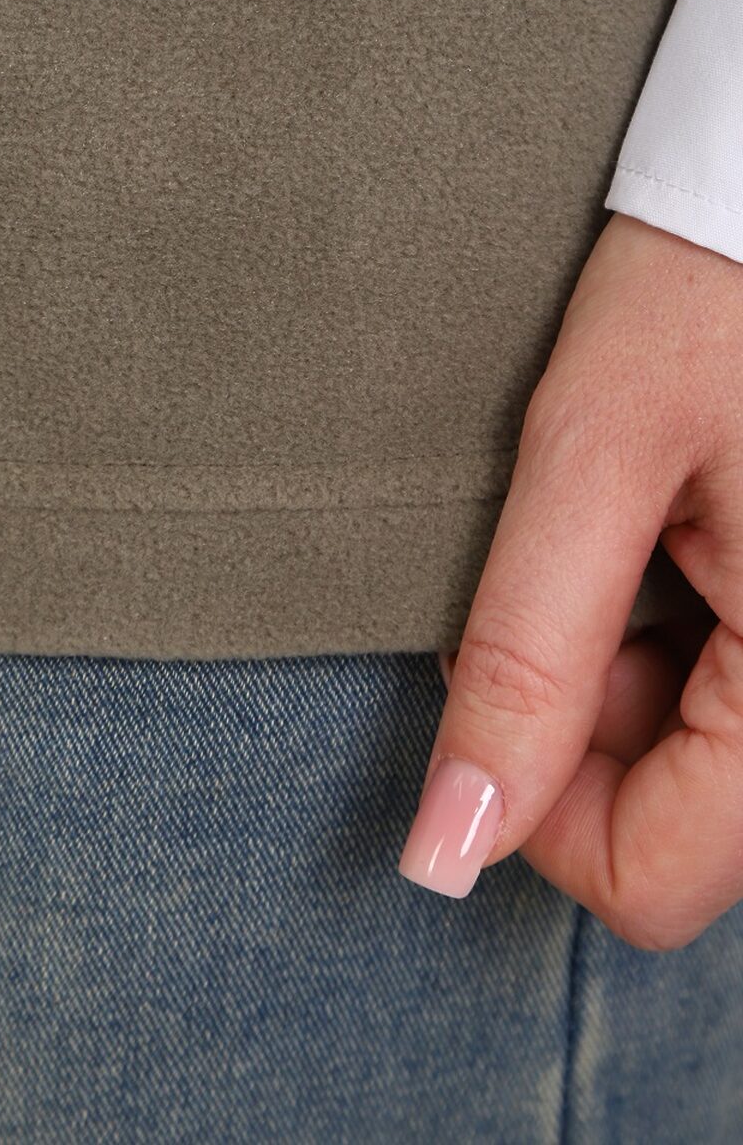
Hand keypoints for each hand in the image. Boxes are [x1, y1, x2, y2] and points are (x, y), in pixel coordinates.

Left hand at [397, 211, 742, 947]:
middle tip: (573, 568)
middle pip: (682, 826)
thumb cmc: (712, 282)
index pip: (650, 879)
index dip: (534, 806)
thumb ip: (523, 658)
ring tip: (629, 529)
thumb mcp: (596, 455)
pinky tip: (671, 534)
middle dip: (584, 727)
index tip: (490, 679)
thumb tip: (447, 846)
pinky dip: (677, 641)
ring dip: (629, 679)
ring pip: (706, 764)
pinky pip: (737, 693)